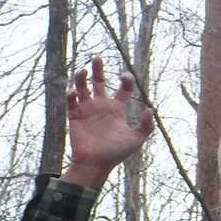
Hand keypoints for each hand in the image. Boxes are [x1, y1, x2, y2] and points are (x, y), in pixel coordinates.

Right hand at [61, 56, 154, 185]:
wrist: (96, 164)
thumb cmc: (117, 152)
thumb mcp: (137, 139)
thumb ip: (146, 125)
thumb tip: (150, 109)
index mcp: (117, 109)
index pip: (123, 89)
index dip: (126, 80)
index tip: (124, 76)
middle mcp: (102, 106)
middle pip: (99, 81)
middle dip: (98, 68)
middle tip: (96, 57)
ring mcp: (87, 110)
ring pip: (82, 87)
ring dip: (80, 77)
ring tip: (82, 71)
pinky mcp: (74, 115)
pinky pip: (70, 101)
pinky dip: (70, 94)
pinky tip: (73, 93)